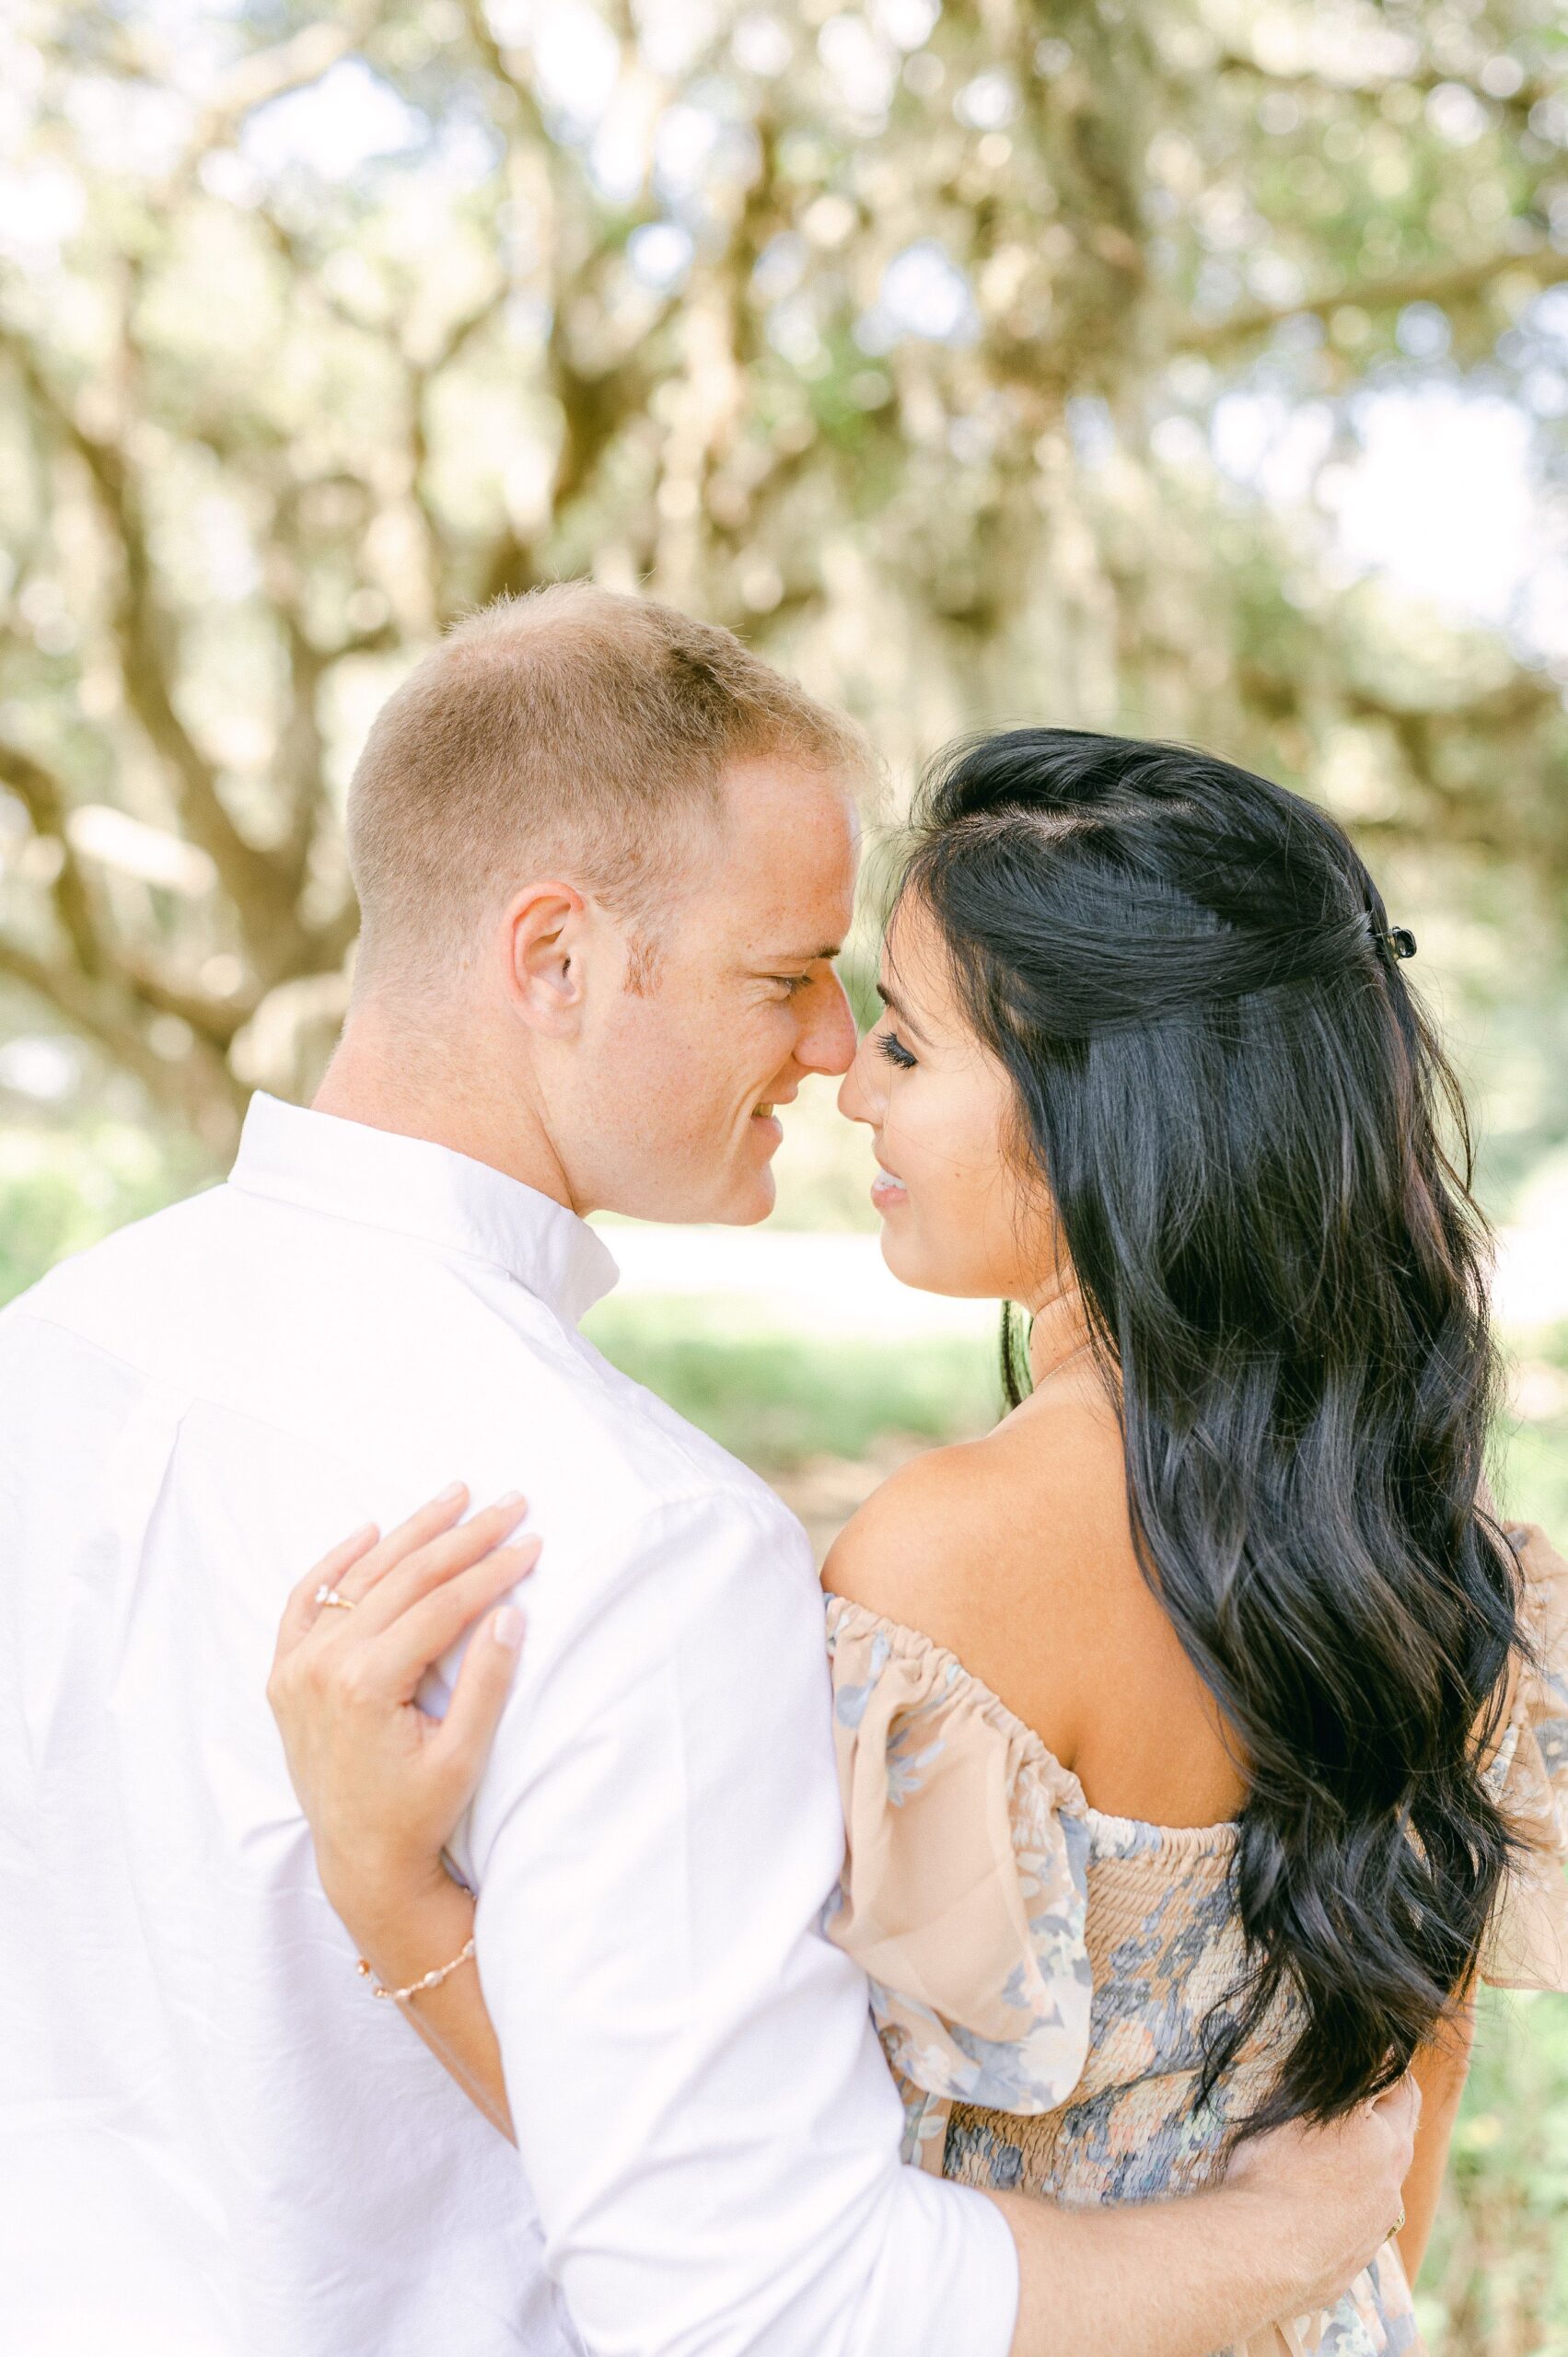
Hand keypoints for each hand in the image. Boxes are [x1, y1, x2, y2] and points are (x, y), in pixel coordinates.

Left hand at [267, 1486, 537, 1936]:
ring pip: (361, 1578)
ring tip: (454, 1497)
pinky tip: (368, 1531)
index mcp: (366, 1685)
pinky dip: (337, 1563)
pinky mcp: (286, 1675)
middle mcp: (324, 1667)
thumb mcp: (463, 1756)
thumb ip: (486, 1682)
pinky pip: (306, 1601)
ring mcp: (298, 1668)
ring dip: (411, 1533)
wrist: (361, 1860)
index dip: (492, 1570)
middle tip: (508, 1504)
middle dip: (463, 1538)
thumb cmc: (417, 1815)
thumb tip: (509, 1611)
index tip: (532, 1542)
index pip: (441, 1605)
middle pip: (405, 1579)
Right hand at [1225, 2077, 1420, 2316]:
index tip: (1378, 2058)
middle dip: (1382, 2120)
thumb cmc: (1281, 2166)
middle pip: (1396, 2145)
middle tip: (1361, 2101)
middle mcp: (1390, 2191)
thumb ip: (1353, 2079)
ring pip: (1375, 2190)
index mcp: (1389, 2144)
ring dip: (1360, 2170)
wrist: (1262, 2253)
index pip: (1404, 2096)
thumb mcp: (1311, 2103)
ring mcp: (1371, 2234)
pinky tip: (1309, 2206)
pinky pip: (1350, 2228)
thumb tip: (1386, 2049)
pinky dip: (1339, 2210)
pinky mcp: (1347, 2266)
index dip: (1392, 2072)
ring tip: (1327, 2157)